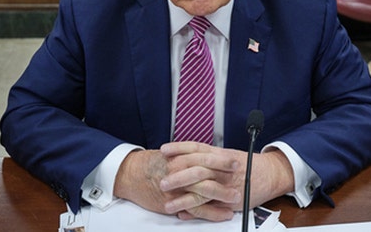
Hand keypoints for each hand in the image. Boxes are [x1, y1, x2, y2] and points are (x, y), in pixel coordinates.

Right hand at [114, 144, 238, 221]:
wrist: (130, 174)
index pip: (204, 156)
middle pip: (206, 171)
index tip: (234, 160)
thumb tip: (205, 156)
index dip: (220, 159)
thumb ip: (187, 156)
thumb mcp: (170, 155)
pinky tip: (223, 214)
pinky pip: (196, 209)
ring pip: (203, 191)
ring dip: (222, 194)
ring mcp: (176, 188)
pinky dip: (211, 213)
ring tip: (236, 197)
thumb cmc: (150, 164)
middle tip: (241, 175)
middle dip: (224, 174)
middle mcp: (179, 170)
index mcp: (180, 157)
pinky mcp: (173, 203)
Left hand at [160, 143, 293, 220]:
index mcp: (220, 154)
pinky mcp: (230, 201)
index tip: (163, 150)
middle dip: (178, 176)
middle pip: (196, 169)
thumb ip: (209, 155)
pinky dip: (196, 211)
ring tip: (167, 204)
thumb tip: (186, 155)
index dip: (179, 148)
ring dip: (183, 199)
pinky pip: (211, 207)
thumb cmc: (248, 164)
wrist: (270, 174)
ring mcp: (226, 185)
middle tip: (162, 181)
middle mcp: (221, 168)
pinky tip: (184, 214)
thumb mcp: (228, 154)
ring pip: (201, 191)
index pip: (196, 148)